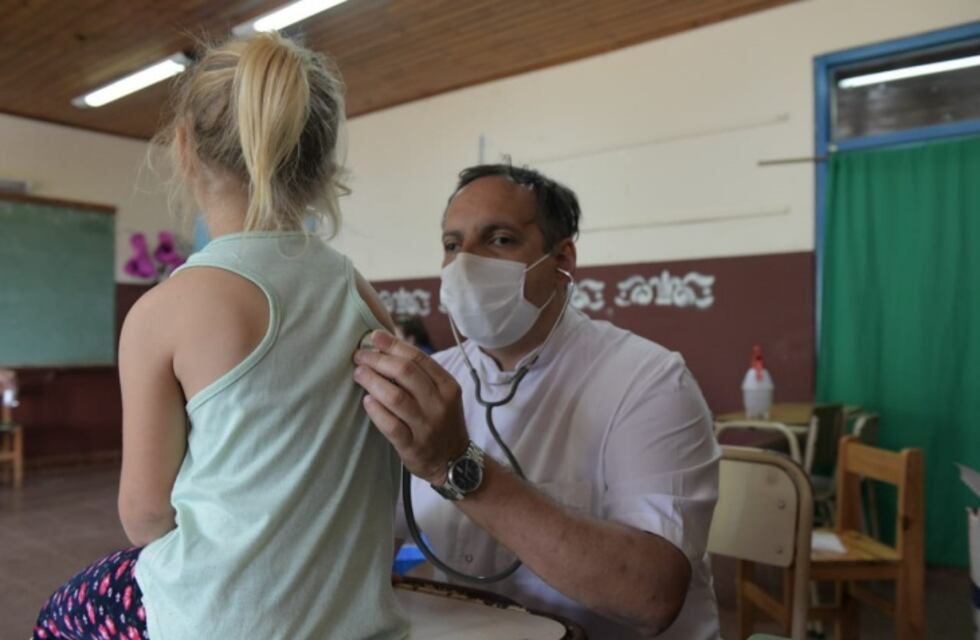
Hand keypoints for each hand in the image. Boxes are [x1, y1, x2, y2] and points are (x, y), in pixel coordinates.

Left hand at [352, 330, 468, 484]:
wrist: (454, 462)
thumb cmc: (441, 421)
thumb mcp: (442, 394)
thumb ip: (420, 374)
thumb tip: (386, 346)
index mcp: (448, 386)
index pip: (418, 358)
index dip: (393, 345)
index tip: (374, 337)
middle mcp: (439, 404)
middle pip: (405, 373)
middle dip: (378, 360)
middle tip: (360, 356)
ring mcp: (426, 426)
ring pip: (395, 397)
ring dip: (372, 382)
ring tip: (358, 374)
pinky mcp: (413, 446)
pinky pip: (391, 426)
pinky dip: (376, 411)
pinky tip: (366, 401)